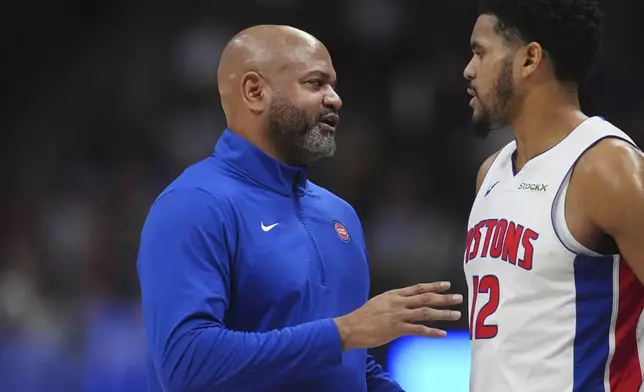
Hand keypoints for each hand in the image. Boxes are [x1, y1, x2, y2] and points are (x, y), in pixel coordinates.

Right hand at [333, 282, 461, 349]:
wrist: (352, 326)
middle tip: (458, 297)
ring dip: (442, 313)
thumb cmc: (364, 315)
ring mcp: (399, 316)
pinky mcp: (397, 329)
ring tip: (455, 314)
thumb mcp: (380, 302)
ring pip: (425, 312)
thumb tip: (406, 302)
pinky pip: (418, 330)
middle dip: (444, 298)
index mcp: (395, 295)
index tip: (446, 285)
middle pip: (426, 298)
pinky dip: (431, 332)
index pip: (418, 288)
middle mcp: (399, 303)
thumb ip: (394, 301)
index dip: (433, 286)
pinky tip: (442, 334)